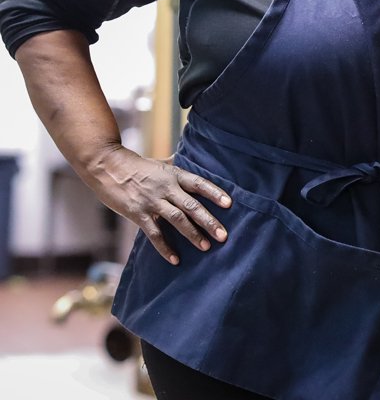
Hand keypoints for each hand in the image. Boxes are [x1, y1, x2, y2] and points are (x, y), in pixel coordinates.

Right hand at [88, 145, 231, 264]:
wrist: (107, 167)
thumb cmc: (137, 166)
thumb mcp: (161, 163)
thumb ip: (177, 168)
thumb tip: (194, 161)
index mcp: (174, 175)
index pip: (199, 183)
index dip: (214, 193)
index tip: (229, 204)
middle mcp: (166, 188)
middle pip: (191, 205)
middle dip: (208, 221)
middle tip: (223, 236)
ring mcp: (152, 201)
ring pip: (176, 219)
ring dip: (192, 234)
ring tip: (206, 246)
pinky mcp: (137, 214)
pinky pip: (154, 233)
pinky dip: (165, 247)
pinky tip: (175, 259)